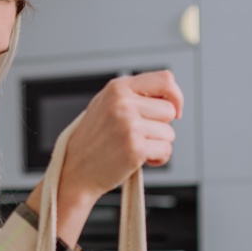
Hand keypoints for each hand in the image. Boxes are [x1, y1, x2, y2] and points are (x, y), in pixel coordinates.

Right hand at [60, 70, 182, 205]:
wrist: (76, 170)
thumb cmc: (93, 141)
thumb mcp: (106, 105)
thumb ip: (133, 94)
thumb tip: (169, 93)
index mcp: (117, 88)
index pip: (165, 80)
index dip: (175, 96)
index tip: (175, 110)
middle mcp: (123, 104)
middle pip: (169, 110)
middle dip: (161, 126)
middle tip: (140, 135)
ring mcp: (129, 126)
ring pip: (169, 133)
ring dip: (158, 144)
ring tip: (135, 147)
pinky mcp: (135, 148)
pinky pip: (166, 151)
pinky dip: (158, 158)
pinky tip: (140, 159)